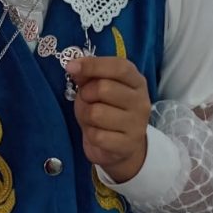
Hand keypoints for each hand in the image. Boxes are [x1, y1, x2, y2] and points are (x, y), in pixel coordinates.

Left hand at [67, 56, 150, 183]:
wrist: (121, 146)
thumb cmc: (108, 111)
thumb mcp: (98, 89)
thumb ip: (89, 75)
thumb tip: (74, 66)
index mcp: (136, 81)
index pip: (119, 67)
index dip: (93, 65)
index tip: (71, 67)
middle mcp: (141, 101)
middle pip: (104, 88)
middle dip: (86, 94)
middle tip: (86, 101)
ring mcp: (137, 124)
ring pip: (96, 113)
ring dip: (85, 115)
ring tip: (91, 119)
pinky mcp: (128, 145)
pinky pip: (96, 136)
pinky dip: (89, 134)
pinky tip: (96, 134)